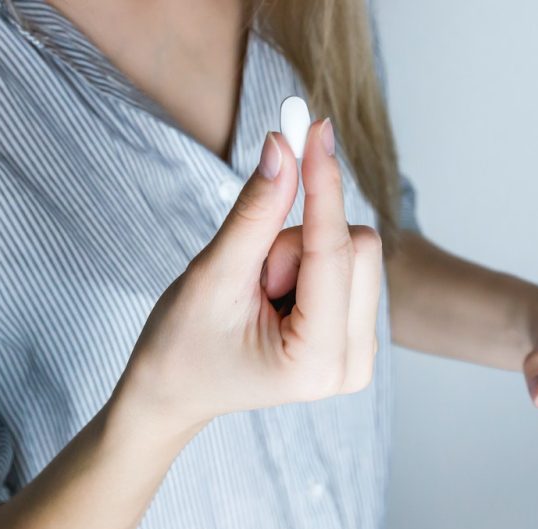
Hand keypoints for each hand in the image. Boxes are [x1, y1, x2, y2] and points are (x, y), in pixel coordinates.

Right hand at [117, 119, 381, 437]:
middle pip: (358, 247)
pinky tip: (278, 297)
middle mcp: (354, 364)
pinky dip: (309, 265)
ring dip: (300, 255)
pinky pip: (349, 265)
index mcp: (317, 362)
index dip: (323, 184)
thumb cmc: (182, 346)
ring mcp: (361, 352)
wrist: (176, 391)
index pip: (333, 251)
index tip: (315, 127)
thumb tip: (284, 146)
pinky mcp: (357, 334)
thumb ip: (254, 212)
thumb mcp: (213, 276)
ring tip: (260, 293)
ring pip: (355, 252)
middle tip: (254, 275)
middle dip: (298, 242)